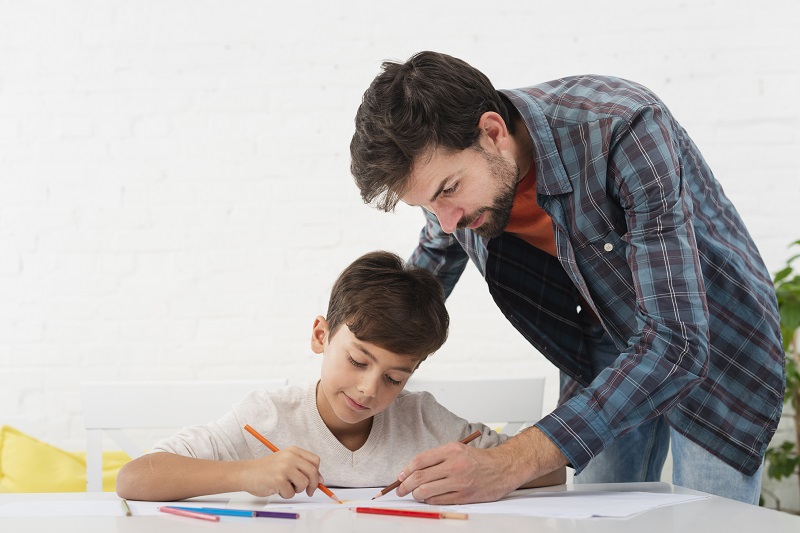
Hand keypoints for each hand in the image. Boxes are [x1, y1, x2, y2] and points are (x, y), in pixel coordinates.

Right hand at [241, 447, 322, 498]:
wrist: (246, 473)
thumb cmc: (266, 469)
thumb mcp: (285, 462)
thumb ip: (301, 467)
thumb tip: (320, 479)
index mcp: (293, 451)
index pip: (315, 461)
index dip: (318, 472)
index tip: (317, 481)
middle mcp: (290, 457)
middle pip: (313, 472)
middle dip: (314, 485)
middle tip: (309, 492)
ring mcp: (284, 468)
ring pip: (304, 484)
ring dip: (297, 490)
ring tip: (286, 486)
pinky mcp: (279, 480)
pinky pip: (291, 493)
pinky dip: (285, 495)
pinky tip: (277, 489)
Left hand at [395, 427, 566, 504]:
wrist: (503, 467)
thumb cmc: (478, 459)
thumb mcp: (457, 449)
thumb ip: (437, 458)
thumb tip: (412, 470)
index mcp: (451, 450)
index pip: (420, 460)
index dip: (405, 470)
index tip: (400, 476)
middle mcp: (454, 465)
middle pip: (419, 477)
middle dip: (405, 486)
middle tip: (400, 490)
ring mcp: (459, 481)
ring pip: (427, 491)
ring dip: (416, 495)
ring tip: (415, 495)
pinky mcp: (464, 496)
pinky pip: (439, 501)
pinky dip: (429, 501)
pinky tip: (429, 499)